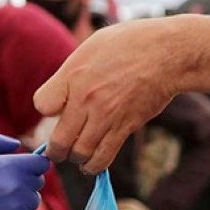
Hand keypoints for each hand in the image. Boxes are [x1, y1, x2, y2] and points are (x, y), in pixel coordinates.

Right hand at [0, 132, 49, 209]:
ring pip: (33, 201)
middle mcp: (19, 187)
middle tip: (2, 188)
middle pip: (38, 182)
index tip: (22, 170)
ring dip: (21, 201)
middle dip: (25, 182)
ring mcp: (20, 208)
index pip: (42, 163)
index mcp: (11, 166)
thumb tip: (17, 144)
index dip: (33, 165)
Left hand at [34, 18, 180, 173]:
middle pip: (59, 140)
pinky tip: (90, 163)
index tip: (55, 108)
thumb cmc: (129, 44)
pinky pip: (103, 158)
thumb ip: (72, 73)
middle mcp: (87, 99)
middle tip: (58, 149)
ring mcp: (107, 116)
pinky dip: (93, 166)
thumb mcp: (91, 47)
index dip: (47, 109)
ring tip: (76, 154)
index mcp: (74, 75)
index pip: (43, 105)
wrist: (167, 53)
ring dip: (75, 158)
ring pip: (80, 154)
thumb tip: (62, 98)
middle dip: (55, 150)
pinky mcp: (125, 127)